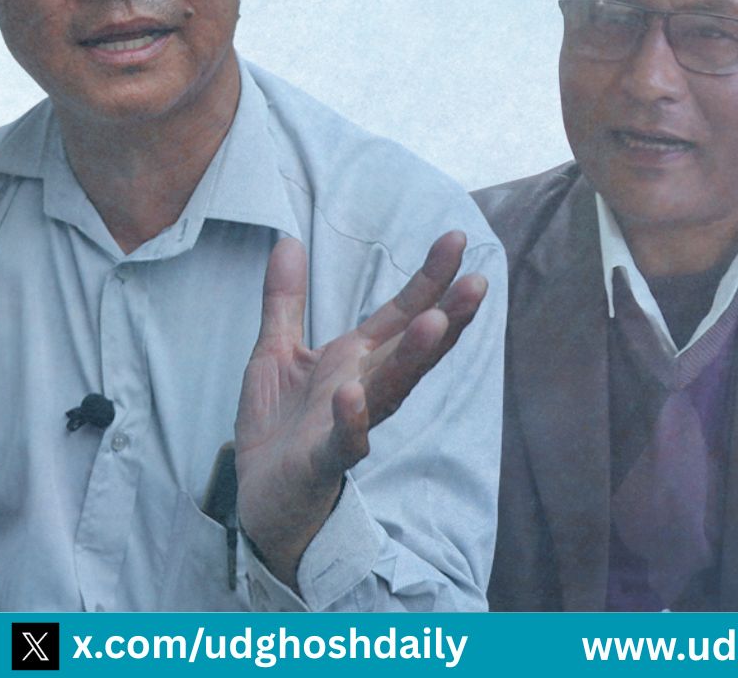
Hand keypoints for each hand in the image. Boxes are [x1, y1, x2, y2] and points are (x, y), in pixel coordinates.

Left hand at [233, 231, 485, 586]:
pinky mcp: (324, 459)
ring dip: (413, 359)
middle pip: (412, 350)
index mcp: (355, 360)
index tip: (456, 241)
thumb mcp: (274, 351)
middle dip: (446, 316)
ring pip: (390, 390)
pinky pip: (343, 439)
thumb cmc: (279, 427)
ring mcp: (349, 425)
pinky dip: (351, 418)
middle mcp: (364, 388)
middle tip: (478, 281)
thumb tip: (288, 239)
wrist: (259, 497)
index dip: (428, 280)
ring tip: (434, 323)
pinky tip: (354, 393)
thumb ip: (284, 299)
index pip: (400, 314)